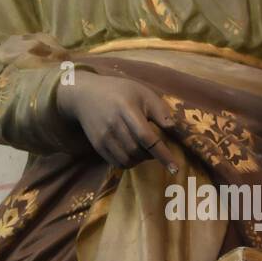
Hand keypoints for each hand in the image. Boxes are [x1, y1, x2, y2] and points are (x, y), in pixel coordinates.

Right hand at [57, 72, 178, 171]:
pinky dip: (129, 162)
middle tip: (156, 148)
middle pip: (138, 151)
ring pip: (128, 160)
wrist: (86, 94)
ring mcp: (103, 137)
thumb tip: (175, 129)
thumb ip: (160, 110)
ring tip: (144, 149)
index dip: (162, 154)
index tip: (174, 168)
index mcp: (127, 109)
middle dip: (152, 155)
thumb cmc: (120, 91)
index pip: (147, 137)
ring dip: (141, 160)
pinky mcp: (97, 145)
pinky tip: (132, 152)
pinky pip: (117, 163)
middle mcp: (113, 125)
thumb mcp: (143, 93)